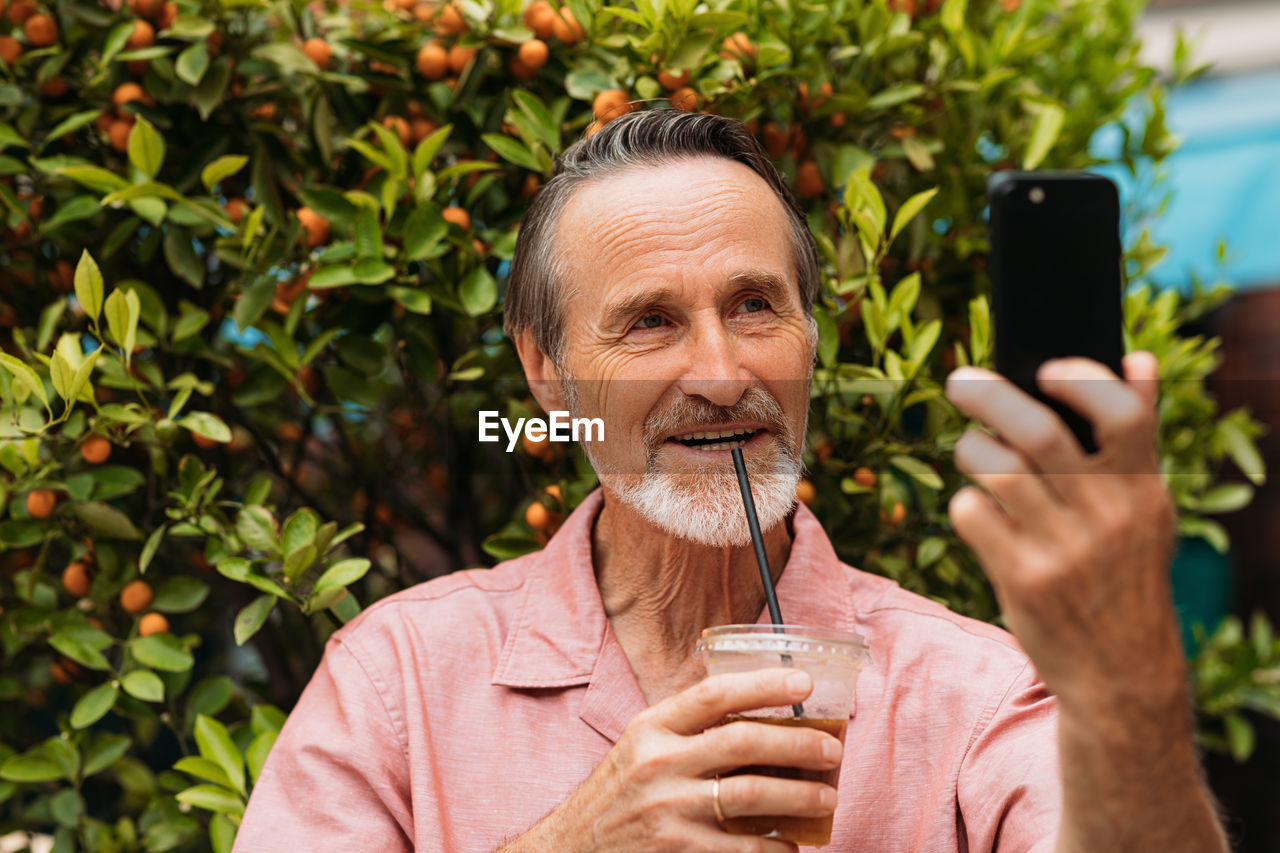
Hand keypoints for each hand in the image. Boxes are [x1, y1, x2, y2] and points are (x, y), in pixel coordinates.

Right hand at [502, 668, 840, 851]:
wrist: (571, 849)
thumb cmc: (618, 795)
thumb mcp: (640, 746)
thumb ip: (686, 724)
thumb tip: (753, 700)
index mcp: (651, 728)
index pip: (714, 694)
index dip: (764, 684)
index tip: (804, 681)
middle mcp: (658, 763)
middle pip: (742, 742)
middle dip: (798, 743)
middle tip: (832, 750)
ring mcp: (668, 810)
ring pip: (751, 796)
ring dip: (800, 796)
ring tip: (827, 797)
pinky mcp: (678, 851)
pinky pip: (742, 849)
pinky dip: (775, 847)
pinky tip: (791, 844)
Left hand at [944, 353, 1186, 718]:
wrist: (1120, 674)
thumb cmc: (1125, 574)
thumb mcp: (1148, 510)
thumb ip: (1137, 438)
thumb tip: (1139, 358)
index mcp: (1142, 491)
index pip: (1122, 414)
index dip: (1081, 379)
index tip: (1047, 366)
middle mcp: (1106, 517)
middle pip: (1037, 431)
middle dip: (988, 395)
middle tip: (960, 380)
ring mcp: (1063, 550)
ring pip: (995, 468)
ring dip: (971, 448)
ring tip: (972, 449)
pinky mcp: (1022, 580)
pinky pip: (972, 513)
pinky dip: (965, 501)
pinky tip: (977, 509)